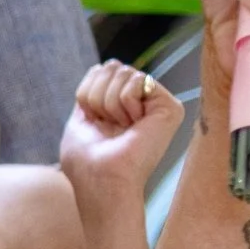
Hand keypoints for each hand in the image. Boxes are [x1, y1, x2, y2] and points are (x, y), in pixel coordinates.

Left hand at [61, 56, 185, 210]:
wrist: (102, 182)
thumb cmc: (87, 164)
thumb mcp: (79, 122)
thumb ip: (90, 93)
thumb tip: (102, 68)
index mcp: (121, 106)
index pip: (100, 70)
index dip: (87, 94)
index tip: (94, 122)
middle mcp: (142, 102)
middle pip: (111, 66)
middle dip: (98, 96)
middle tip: (109, 127)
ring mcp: (157, 104)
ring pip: (123, 72)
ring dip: (110, 104)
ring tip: (122, 129)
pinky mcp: (170, 106)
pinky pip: (137, 81)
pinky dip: (125, 103)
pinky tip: (134, 126)